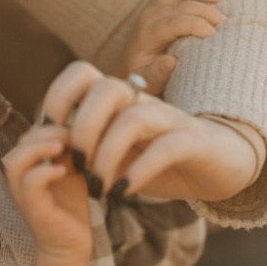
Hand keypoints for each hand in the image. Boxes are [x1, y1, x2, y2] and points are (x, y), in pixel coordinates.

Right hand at [3, 126, 91, 265]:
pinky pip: (29, 183)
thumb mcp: (71, 173)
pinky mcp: (33, 209)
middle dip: (45, 132)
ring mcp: (22, 195)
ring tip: (62, 146)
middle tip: (71, 135)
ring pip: (15, 160)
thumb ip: (69, 152)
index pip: (29, 134)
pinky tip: (64, 171)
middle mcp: (19, 180)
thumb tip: (79, 126)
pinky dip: (45, 172)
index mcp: (27, 168)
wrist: (72, 247)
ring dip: (39, 148)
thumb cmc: (70, 210)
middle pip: (19, 142)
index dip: (49, 125)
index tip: (76, 129)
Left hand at [42, 61, 258, 202]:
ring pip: (134, 119)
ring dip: (107, 155)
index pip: (83, 73)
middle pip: (107, 88)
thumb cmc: (159, 158)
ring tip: (96, 187)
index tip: (48, 130)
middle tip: (73, 164)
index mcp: (119, 100)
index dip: (59, 94)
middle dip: (83, 126)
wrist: (219, 166)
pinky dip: (140, 170)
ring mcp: (170, 119)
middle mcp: (142, 102)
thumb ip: (88, 149)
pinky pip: (165, 148)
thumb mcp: (118, 153)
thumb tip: (47, 153)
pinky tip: (123, 191)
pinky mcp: (193, 142)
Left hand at [114, 0, 226, 94]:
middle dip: (203, 10)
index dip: (193, 24)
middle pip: (178, 6)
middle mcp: (148, 17)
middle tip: (224, 20)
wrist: (130, 69)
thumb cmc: (144, 77)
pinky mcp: (155, 4)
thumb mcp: (149, 82)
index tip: (213, 32)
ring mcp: (151, 7)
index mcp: (147, 34)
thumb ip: (157, 74)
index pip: (172, 23)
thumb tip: (171, 61)